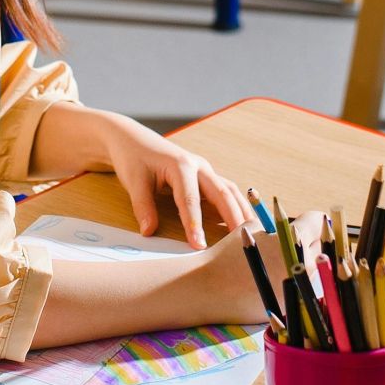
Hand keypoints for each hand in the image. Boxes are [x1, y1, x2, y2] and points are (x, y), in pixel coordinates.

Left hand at [91, 113, 249, 249]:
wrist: (132, 139)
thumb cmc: (133, 158)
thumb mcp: (133, 181)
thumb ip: (143, 207)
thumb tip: (149, 232)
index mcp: (181, 165)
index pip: (190, 200)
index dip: (195, 224)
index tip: (199, 245)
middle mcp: (198, 166)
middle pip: (222, 193)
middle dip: (233, 217)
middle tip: (242, 239)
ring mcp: (204, 169)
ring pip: (229, 190)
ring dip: (241, 210)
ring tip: (251, 230)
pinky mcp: (205, 174)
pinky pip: (226, 189)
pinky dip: (236, 204)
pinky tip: (241, 219)